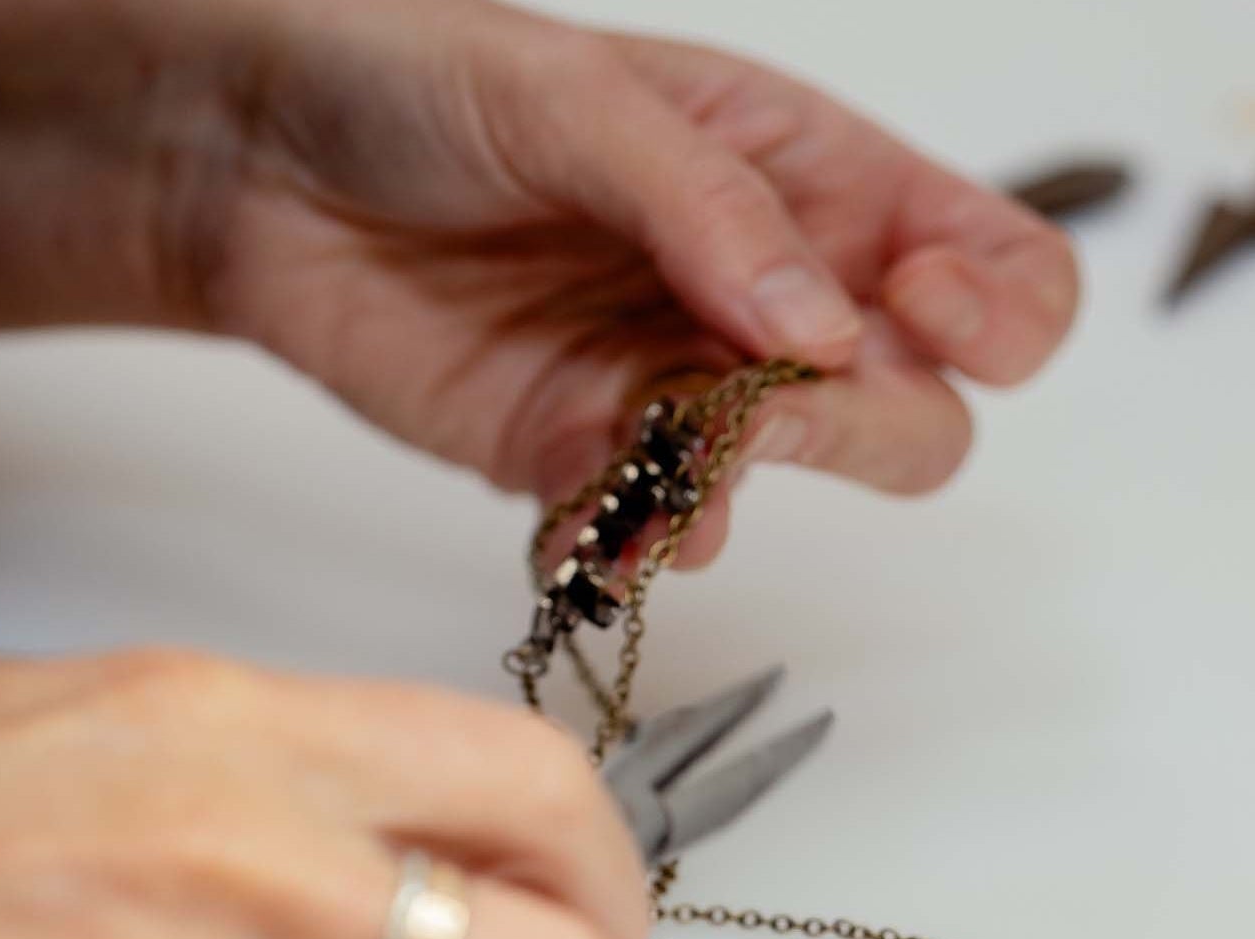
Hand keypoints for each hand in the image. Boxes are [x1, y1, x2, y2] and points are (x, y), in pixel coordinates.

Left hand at [0, 0, 1079, 564]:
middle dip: (868, 424)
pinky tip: (582, 514)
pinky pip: (664, 536)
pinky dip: (638, 543)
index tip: (922, 312)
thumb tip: (821, 328)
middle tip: (762, 398)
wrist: (256, 163)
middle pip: (920, 413)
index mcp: (811, 179)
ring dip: (745, 486)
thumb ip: (712, 210)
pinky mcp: (596, 462)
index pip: (996, 272)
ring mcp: (688, 392)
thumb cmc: (418, 78)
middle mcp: (772, 298)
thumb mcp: (576, 99)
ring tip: (646, 455)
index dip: (998, 315)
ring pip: (798, 488)